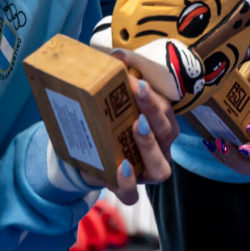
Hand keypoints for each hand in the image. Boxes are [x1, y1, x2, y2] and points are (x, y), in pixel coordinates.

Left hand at [80, 52, 180, 203]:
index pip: (167, 111)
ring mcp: (146, 173)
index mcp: (159, 125)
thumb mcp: (109, 101)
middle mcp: (160, 149)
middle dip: (154, 111)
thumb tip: (118, 54)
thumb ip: (115, 78)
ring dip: (150, 146)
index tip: (137, 81)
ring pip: (161, 169)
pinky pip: (133, 196)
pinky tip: (120, 166)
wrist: (82, 154)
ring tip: (136, 127)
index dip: (155, 97)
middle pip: (167, 133)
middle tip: (138, 92)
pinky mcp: (128, 190)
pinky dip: (127, 184)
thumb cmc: (106, 123)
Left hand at [203, 77, 249, 180]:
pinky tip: (212, 144)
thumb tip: (228, 76)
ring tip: (222, 146)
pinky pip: (247, 168)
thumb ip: (245, 81)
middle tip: (243, 147)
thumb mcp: (249, 80)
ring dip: (244, 163)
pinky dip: (227, 159)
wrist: (238, 96)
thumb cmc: (246, 86)